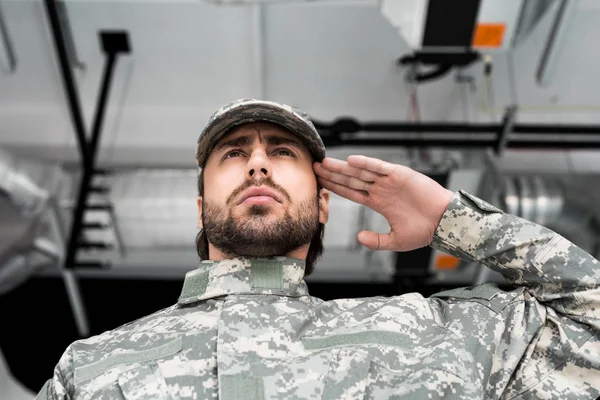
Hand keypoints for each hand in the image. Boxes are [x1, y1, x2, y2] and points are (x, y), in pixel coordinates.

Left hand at [313, 155, 453, 251]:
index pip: (351, 192)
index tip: (320, 182)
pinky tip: (351, 160)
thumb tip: (358, 238)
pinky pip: (380, 167)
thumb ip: (376, 241)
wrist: (444, 222)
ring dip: (344, 167)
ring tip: (326, 162)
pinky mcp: (400, 175)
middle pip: (351, 179)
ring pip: (362, 172)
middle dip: (333, 174)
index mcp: (378, 202)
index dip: (335, 187)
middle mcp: (381, 189)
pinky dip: (366, 163)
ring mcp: (389, 181)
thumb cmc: (423, 231)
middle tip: (315, 167)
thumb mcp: (395, 241)